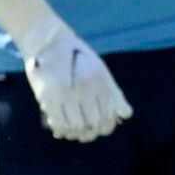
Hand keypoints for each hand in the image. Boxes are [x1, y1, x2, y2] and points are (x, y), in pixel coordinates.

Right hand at [0, 0, 130, 140]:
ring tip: (73, 131)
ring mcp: (67, 92)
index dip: (106, 126)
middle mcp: (86, 88)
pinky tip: (60, 127)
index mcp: (101, 82)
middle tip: (85, 132)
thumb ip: (114, 94)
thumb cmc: (79, 57)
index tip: (100, 127)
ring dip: (75, 133)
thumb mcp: (101, 71)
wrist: (50, 41)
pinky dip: (61, 128)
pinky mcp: (47, 95)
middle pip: (94, 123)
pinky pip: (58, 122)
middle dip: (91, 132)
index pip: (109, 116)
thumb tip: (126, 114)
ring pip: (76, 126)